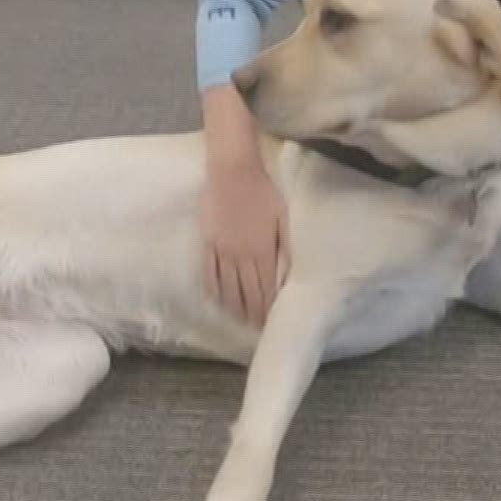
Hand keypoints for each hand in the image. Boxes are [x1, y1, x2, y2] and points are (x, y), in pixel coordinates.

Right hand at [199, 159, 288, 327]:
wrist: (233, 172)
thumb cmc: (264, 191)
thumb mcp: (284, 217)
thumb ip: (287, 246)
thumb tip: (292, 273)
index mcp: (263, 250)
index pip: (266, 288)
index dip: (268, 308)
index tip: (270, 323)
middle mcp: (242, 256)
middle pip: (247, 292)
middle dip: (254, 313)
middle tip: (257, 329)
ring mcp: (222, 251)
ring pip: (228, 287)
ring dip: (235, 307)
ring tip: (240, 321)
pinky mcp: (208, 243)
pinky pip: (209, 272)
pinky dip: (214, 289)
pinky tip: (217, 300)